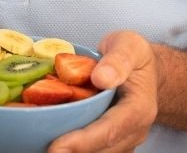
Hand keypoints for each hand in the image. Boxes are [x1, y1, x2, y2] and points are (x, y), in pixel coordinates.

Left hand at [48, 31, 159, 152]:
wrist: (144, 68)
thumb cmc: (134, 55)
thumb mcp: (129, 45)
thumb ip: (118, 59)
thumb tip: (101, 78)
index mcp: (139, 108)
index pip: (110, 130)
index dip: (83, 142)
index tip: (56, 147)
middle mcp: (134, 130)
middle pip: (101, 149)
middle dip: (72, 152)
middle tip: (44, 151)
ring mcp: (124, 139)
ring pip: (97, 152)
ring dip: (72, 150)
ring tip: (42, 146)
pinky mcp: (112, 141)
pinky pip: (93, 149)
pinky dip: (74, 146)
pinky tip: (49, 139)